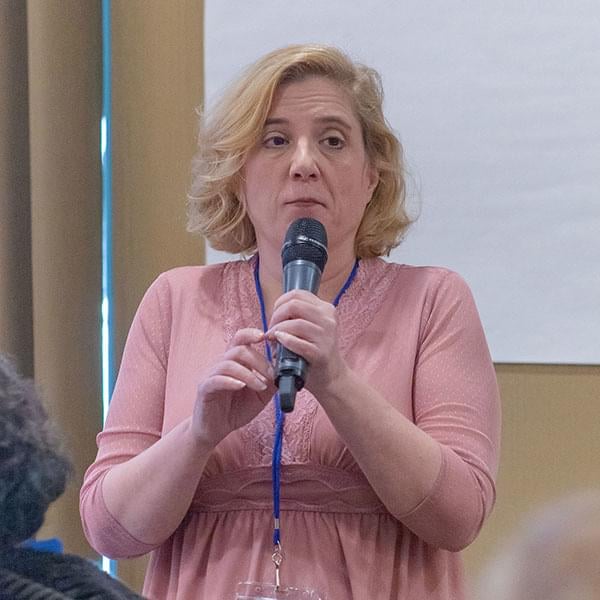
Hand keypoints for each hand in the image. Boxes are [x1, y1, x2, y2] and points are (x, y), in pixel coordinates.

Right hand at [192, 328, 274, 450]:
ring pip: (229, 363)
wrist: (215, 429)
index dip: (252, 334)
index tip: (266, 337)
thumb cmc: (236, 409)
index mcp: (234, 361)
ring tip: (260, 387)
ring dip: (249, 374)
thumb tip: (286, 371)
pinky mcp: (204, 388)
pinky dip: (231, 381)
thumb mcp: (260, 395)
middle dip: (259, 361)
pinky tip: (241, 387)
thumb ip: (271, 382)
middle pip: (239, 349)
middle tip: (271, 376)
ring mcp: (211, 375)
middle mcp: (221, 363)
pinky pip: (216, 379)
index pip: (241, 338)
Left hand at [267, 290, 347, 397]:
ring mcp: (326, 336)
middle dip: (276, 316)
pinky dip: (285, 341)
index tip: (275, 316)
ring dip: (278, 330)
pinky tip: (279, 341)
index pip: (297, 294)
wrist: (331, 376)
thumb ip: (297, 316)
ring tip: (272, 338)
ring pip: (295, 323)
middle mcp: (328, 319)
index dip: (280, 303)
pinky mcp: (321, 353)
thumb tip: (274, 312)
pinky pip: (299, 343)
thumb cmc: (315, 350)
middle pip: (294, 305)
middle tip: (271, 328)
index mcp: (326, 309)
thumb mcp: (311, 327)